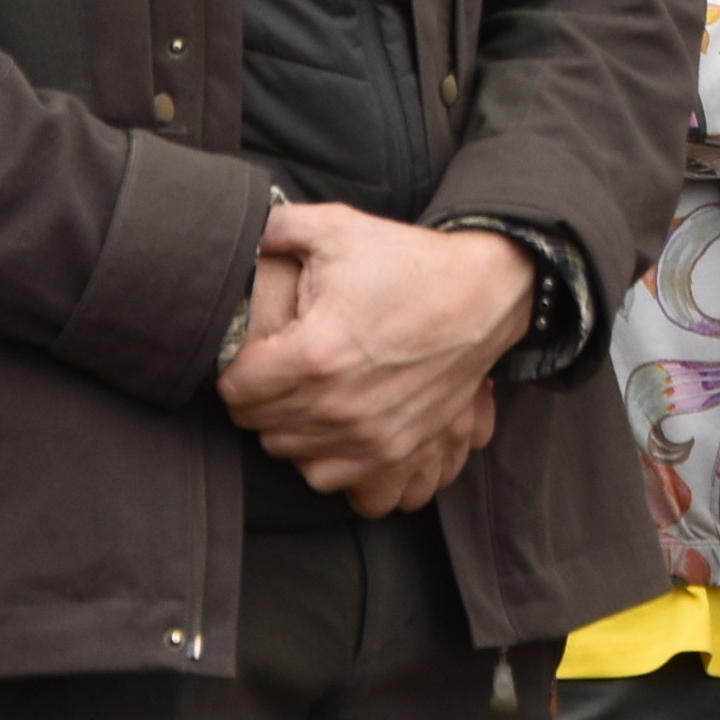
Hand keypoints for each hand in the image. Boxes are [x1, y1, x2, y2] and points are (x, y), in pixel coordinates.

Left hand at [217, 206, 530, 514]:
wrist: (485, 292)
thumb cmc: (408, 262)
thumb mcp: (336, 228)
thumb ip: (274, 229)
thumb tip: (236, 235)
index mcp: (313, 355)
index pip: (235, 391)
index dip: (238, 367)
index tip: (260, 352)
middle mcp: (337, 408)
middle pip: (261, 427)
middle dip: (265, 397)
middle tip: (287, 366)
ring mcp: (371, 439)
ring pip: (296, 460)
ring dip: (297, 432)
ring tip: (314, 394)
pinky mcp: (401, 454)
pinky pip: (351, 491)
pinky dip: (342, 468)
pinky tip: (343, 433)